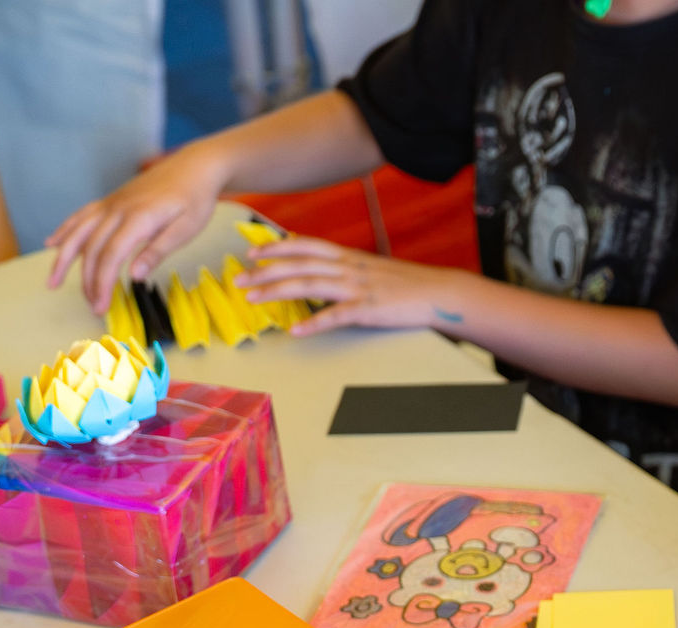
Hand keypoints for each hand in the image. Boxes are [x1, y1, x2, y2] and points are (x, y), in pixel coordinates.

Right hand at [46, 146, 229, 311]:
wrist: (194, 166)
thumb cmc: (195, 199)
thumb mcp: (186, 229)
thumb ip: (158, 251)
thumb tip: (134, 277)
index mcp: (138, 218)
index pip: (110, 256)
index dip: (101, 283)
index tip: (100, 306)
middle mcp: (117, 209)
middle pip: (91, 248)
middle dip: (87, 280)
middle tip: (92, 306)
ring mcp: (111, 203)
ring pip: (78, 232)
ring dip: (62, 259)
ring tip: (52, 282)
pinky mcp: (111, 200)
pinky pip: (81, 215)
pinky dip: (64, 230)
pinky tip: (52, 243)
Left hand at [237, 239, 468, 334]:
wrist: (439, 292)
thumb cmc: (407, 285)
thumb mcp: (372, 270)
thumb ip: (346, 270)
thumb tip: (323, 273)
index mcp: (349, 257)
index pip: (305, 246)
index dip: (276, 247)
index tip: (252, 252)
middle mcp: (348, 268)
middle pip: (299, 264)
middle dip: (265, 271)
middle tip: (238, 279)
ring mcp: (358, 288)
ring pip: (309, 284)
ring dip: (277, 291)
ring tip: (252, 299)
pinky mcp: (368, 309)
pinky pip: (336, 316)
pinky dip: (314, 323)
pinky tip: (295, 331)